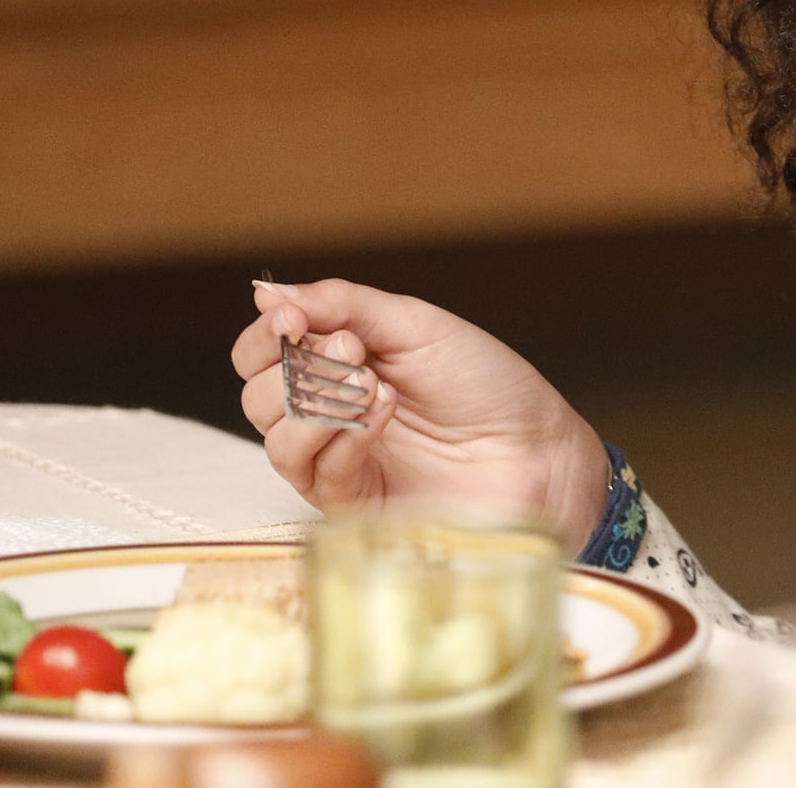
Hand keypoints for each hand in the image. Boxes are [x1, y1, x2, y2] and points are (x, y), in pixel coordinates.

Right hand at [233, 278, 609, 554]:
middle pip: (257, 395)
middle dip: (296, 366)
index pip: (261, 354)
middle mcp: (330, 412)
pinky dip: (343, 436)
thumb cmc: (488, 384)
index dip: (266, 335)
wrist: (538, 447)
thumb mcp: (417, 325)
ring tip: (375, 384)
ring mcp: (339, 460)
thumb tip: (266, 292)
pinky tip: (382, 415)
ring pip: (275, 437)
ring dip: (318, 401)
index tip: (291, 317)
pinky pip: (313, 473)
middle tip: (353, 350)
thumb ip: (342, 304)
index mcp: (339, 364)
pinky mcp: (353, 503)